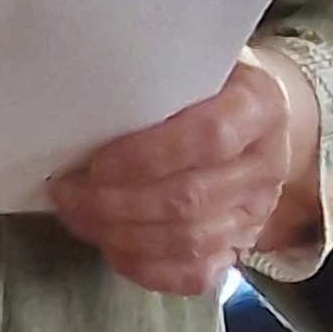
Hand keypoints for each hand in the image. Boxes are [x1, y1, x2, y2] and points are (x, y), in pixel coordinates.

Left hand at [47, 47, 321, 296]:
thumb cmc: (210, 79)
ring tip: (76, 215)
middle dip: (116, 202)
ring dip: (122, 235)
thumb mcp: (195, 56)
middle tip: (66, 192)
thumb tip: (86, 84)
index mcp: (259, 105)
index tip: (95, 162)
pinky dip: (147, 268)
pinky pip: (196, 275)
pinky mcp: (242, 247)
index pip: (208, 138)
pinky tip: (109, 246)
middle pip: (190, 198)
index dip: (147, 156)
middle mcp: (266, 164)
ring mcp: (257, 213)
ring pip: (189, 242)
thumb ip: (158, 69)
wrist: (260, 114)